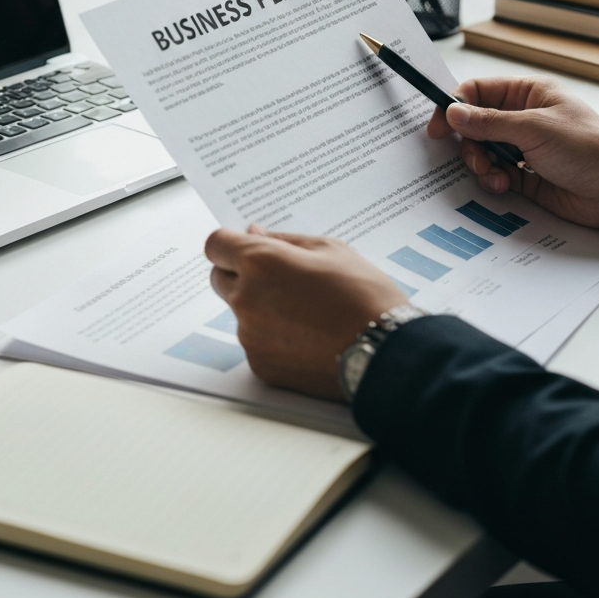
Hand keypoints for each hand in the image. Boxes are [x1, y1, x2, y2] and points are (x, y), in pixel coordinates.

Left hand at [205, 226, 406, 400]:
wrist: (383, 352)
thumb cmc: (363, 295)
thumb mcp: (329, 249)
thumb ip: (283, 240)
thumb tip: (253, 233)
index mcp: (261, 262)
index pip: (215, 245)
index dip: (229, 244)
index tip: (245, 247)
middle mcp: (246, 299)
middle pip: (219, 279)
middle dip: (240, 273)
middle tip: (280, 277)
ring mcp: (250, 335)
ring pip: (239, 312)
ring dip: (259, 306)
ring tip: (305, 310)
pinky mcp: (260, 364)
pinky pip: (254, 341)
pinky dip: (271, 336)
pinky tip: (306, 335)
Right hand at [427, 76, 598, 228]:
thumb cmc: (589, 149)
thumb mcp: (534, 128)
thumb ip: (488, 122)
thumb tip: (452, 112)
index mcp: (528, 94)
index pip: (478, 92)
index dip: (454, 107)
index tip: (437, 128)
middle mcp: (523, 118)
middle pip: (474, 126)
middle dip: (469, 144)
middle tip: (476, 158)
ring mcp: (523, 148)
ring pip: (482, 153)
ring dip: (481, 166)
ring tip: (497, 176)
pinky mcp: (526, 176)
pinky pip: (494, 175)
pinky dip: (493, 182)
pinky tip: (506, 186)